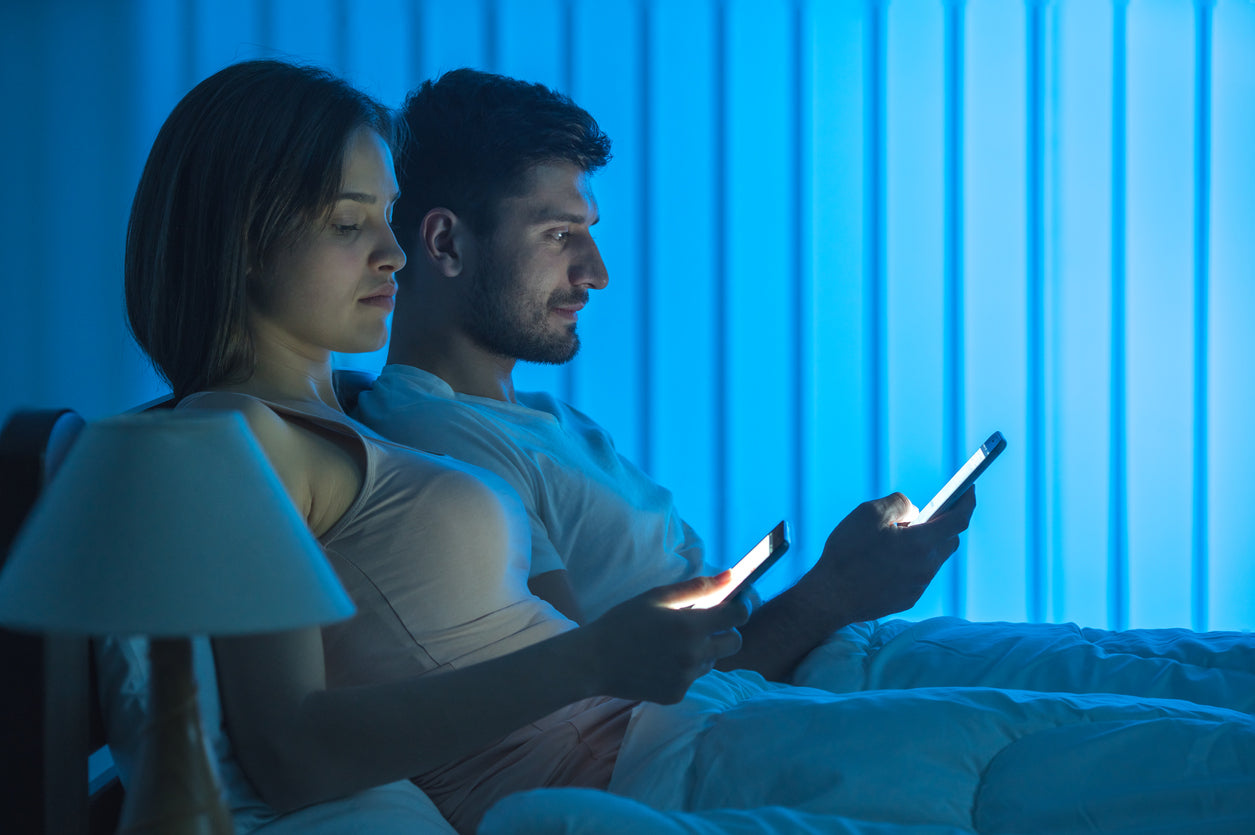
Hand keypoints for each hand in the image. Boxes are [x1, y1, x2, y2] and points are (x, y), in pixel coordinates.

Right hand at [580, 574, 749, 703]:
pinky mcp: (677, 694)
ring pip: (712, 661)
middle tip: (706, 624)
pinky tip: (660, 661)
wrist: (593, 661)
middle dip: (726, 631)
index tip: (736, 602)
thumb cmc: (623, 622)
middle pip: (734, 642)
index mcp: (690, 627)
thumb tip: (731, 576)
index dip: (742, 605)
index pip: (738, 615)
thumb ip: (696, 588)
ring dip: (703, 650)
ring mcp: (686, 678)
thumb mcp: (657, 597)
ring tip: (672, 643)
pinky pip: (692, 677)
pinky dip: (684, 668)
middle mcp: (694, 655)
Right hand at [806, 487, 975, 624]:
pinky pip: (919, 575)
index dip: (967, 501)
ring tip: (895, 538)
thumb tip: (915, 510)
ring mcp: (918, 586)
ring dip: (923, 544)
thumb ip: (899, 503)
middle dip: (941, 524)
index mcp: (920, 544)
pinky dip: (911, 562)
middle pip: (948, 540)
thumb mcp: (868, 513)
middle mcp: (926, 567)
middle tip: (921, 515)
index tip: (969, 489)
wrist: (830, 597)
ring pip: (933, 558)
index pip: (958, 520)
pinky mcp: (908, 599)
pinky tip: (887, 560)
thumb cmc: (847, 553)